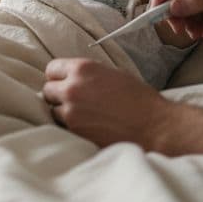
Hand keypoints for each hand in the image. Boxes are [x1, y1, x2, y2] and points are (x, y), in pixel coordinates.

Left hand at [41, 58, 169, 147]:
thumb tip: (70, 78)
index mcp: (83, 69)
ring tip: (82, 116)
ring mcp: (71, 112)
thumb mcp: (112, 74)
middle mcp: (72, 88)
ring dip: (62, 113)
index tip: (64, 82)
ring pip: (52, 111)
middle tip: (74, 102)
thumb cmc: (140, 99)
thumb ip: (87, 75)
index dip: (58, 76)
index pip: (52, 69)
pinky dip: (69, 128)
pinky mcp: (75, 132)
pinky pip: (61, 127)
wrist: (155, 127)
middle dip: (57, 95)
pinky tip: (85, 127)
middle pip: (47, 90)